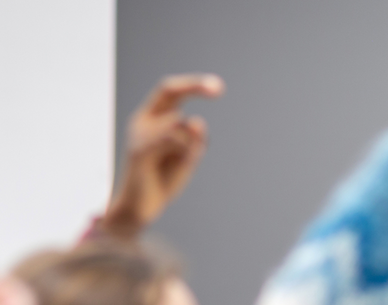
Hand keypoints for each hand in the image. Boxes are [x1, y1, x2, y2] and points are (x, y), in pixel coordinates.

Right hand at [102, 74, 224, 239]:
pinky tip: (179, 164)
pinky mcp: (139, 151)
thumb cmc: (163, 179)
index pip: (170, 91)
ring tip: (179, 164)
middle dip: (195, 85)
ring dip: (191, 144)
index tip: (218, 87)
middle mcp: (143, 121)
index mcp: (153, 118)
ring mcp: (138, 134)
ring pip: (179, 123)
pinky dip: (185, 151)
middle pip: (169, 90)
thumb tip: (196, 121)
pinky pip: (170, 138)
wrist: (139, 209)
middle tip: (218, 89)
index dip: (193, 83)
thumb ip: (194, 139)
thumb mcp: (188, 155)